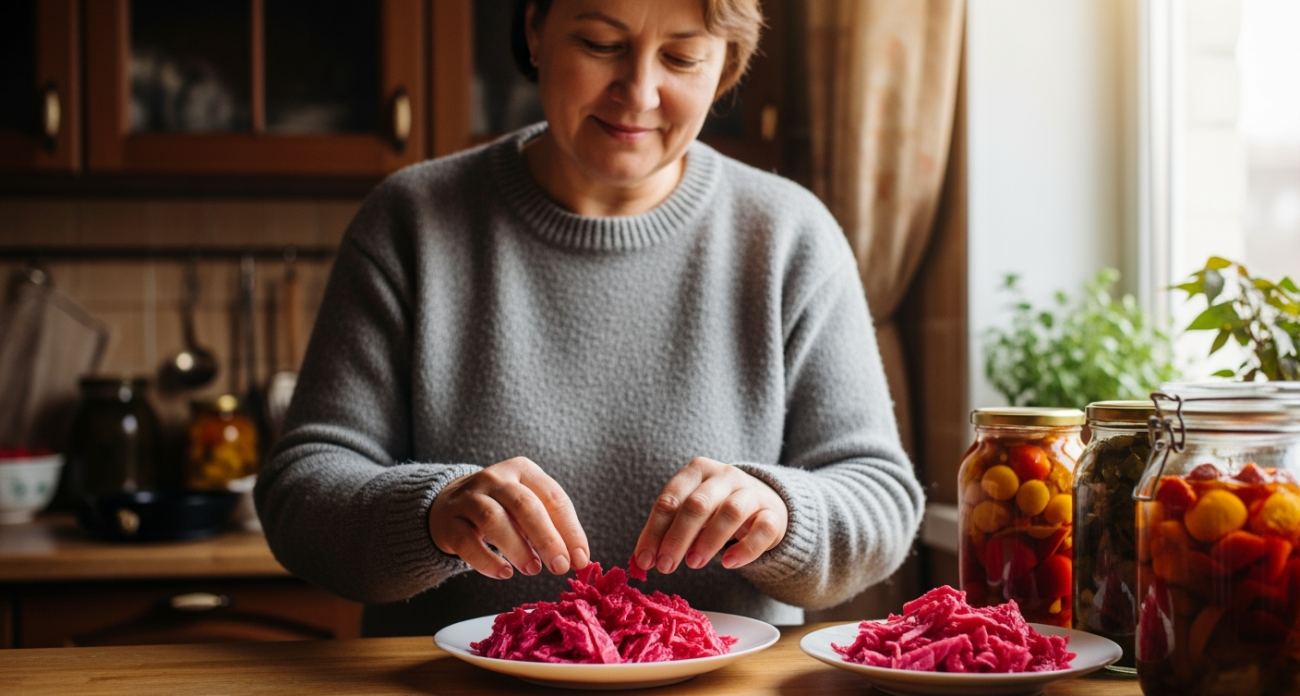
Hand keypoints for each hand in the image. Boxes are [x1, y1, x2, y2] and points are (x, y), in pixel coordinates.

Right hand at [429, 457, 589, 579]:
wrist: (448, 506)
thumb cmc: (501, 509)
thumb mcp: (526, 507)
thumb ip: (551, 527)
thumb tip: (576, 557)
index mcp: (523, 470)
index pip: (553, 497)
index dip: (570, 530)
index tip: (580, 559)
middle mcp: (495, 479)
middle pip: (525, 506)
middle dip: (547, 538)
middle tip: (560, 566)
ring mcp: (468, 498)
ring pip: (494, 519)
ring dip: (518, 548)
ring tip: (533, 569)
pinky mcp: (449, 521)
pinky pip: (467, 542)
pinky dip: (487, 561)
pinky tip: (504, 573)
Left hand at [633, 457, 787, 573]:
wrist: (764, 504)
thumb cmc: (717, 509)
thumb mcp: (691, 512)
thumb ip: (669, 530)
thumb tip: (643, 559)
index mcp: (697, 471)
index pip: (671, 499)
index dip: (655, 531)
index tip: (644, 560)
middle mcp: (725, 476)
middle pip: (698, 504)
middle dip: (678, 537)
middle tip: (665, 566)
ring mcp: (752, 493)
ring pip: (731, 512)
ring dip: (709, 541)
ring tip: (693, 565)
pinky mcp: (773, 514)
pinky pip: (762, 529)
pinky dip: (745, 548)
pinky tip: (728, 563)